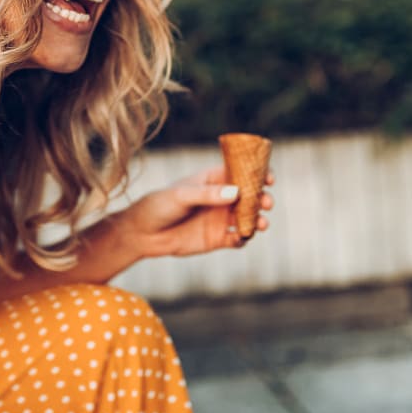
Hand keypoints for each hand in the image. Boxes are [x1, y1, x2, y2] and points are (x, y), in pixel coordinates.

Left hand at [110, 164, 274, 260]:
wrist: (143, 233)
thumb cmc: (159, 205)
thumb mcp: (181, 196)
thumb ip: (207, 194)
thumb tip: (235, 192)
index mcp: (213, 180)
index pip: (241, 173)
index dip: (258, 173)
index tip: (268, 177)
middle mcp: (221, 198)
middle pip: (250, 196)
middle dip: (262, 198)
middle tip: (266, 202)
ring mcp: (221, 218)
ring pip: (249, 218)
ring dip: (258, 219)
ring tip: (260, 223)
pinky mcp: (218, 238)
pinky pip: (239, 239)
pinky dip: (244, 238)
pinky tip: (241, 237)